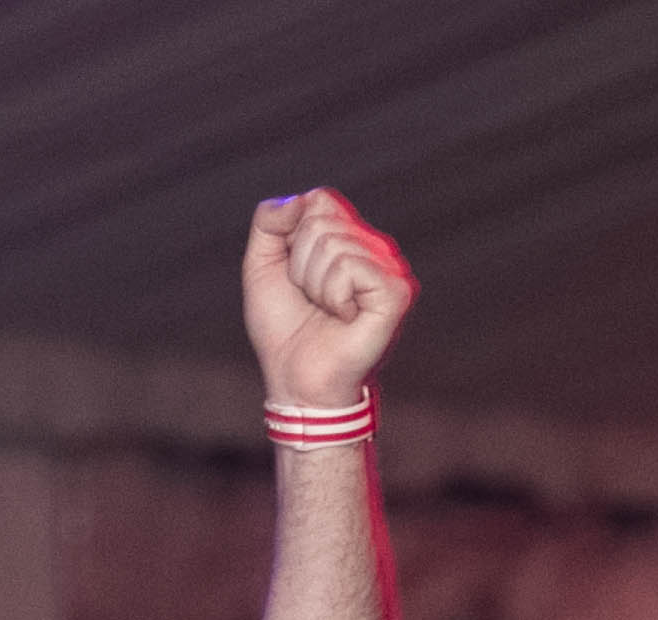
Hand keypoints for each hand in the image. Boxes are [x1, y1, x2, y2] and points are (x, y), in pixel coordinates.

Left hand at [243, 189, 414, 409]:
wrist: (297, 382)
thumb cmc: (283, 329)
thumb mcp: (261, 264)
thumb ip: (270, 219)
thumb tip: (303, 199)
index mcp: (350, 239)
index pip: (321, 200)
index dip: (294, 235)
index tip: (297, 277)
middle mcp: (376, 250)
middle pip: (323, 219)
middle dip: (301, 264)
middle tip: (313, 301)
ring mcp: (391, 271)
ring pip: (333, 244)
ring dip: (315, 285)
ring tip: (328, 312)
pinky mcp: (396, 294)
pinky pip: (349, 267)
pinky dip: (334, 296)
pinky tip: (345, 318)